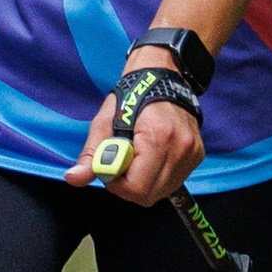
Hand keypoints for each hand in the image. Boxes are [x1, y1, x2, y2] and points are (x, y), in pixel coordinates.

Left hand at [66, 70, 203, 205]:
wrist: (161, 75)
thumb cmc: (131, 96)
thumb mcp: (104, 122)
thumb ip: (91, 154)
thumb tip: (73, 178)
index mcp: (158, 137)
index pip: (137, 188)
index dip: (118, 185)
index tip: (111, 168)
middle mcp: (180, 148)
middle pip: (149, 195)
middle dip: (129, 187)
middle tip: (121, 164)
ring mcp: (192, 153)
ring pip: (162, 192)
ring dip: (144, 183)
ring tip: (137, 158)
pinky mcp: (197, 156)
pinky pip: (173, 182)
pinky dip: (158, 178)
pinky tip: (151, 158)